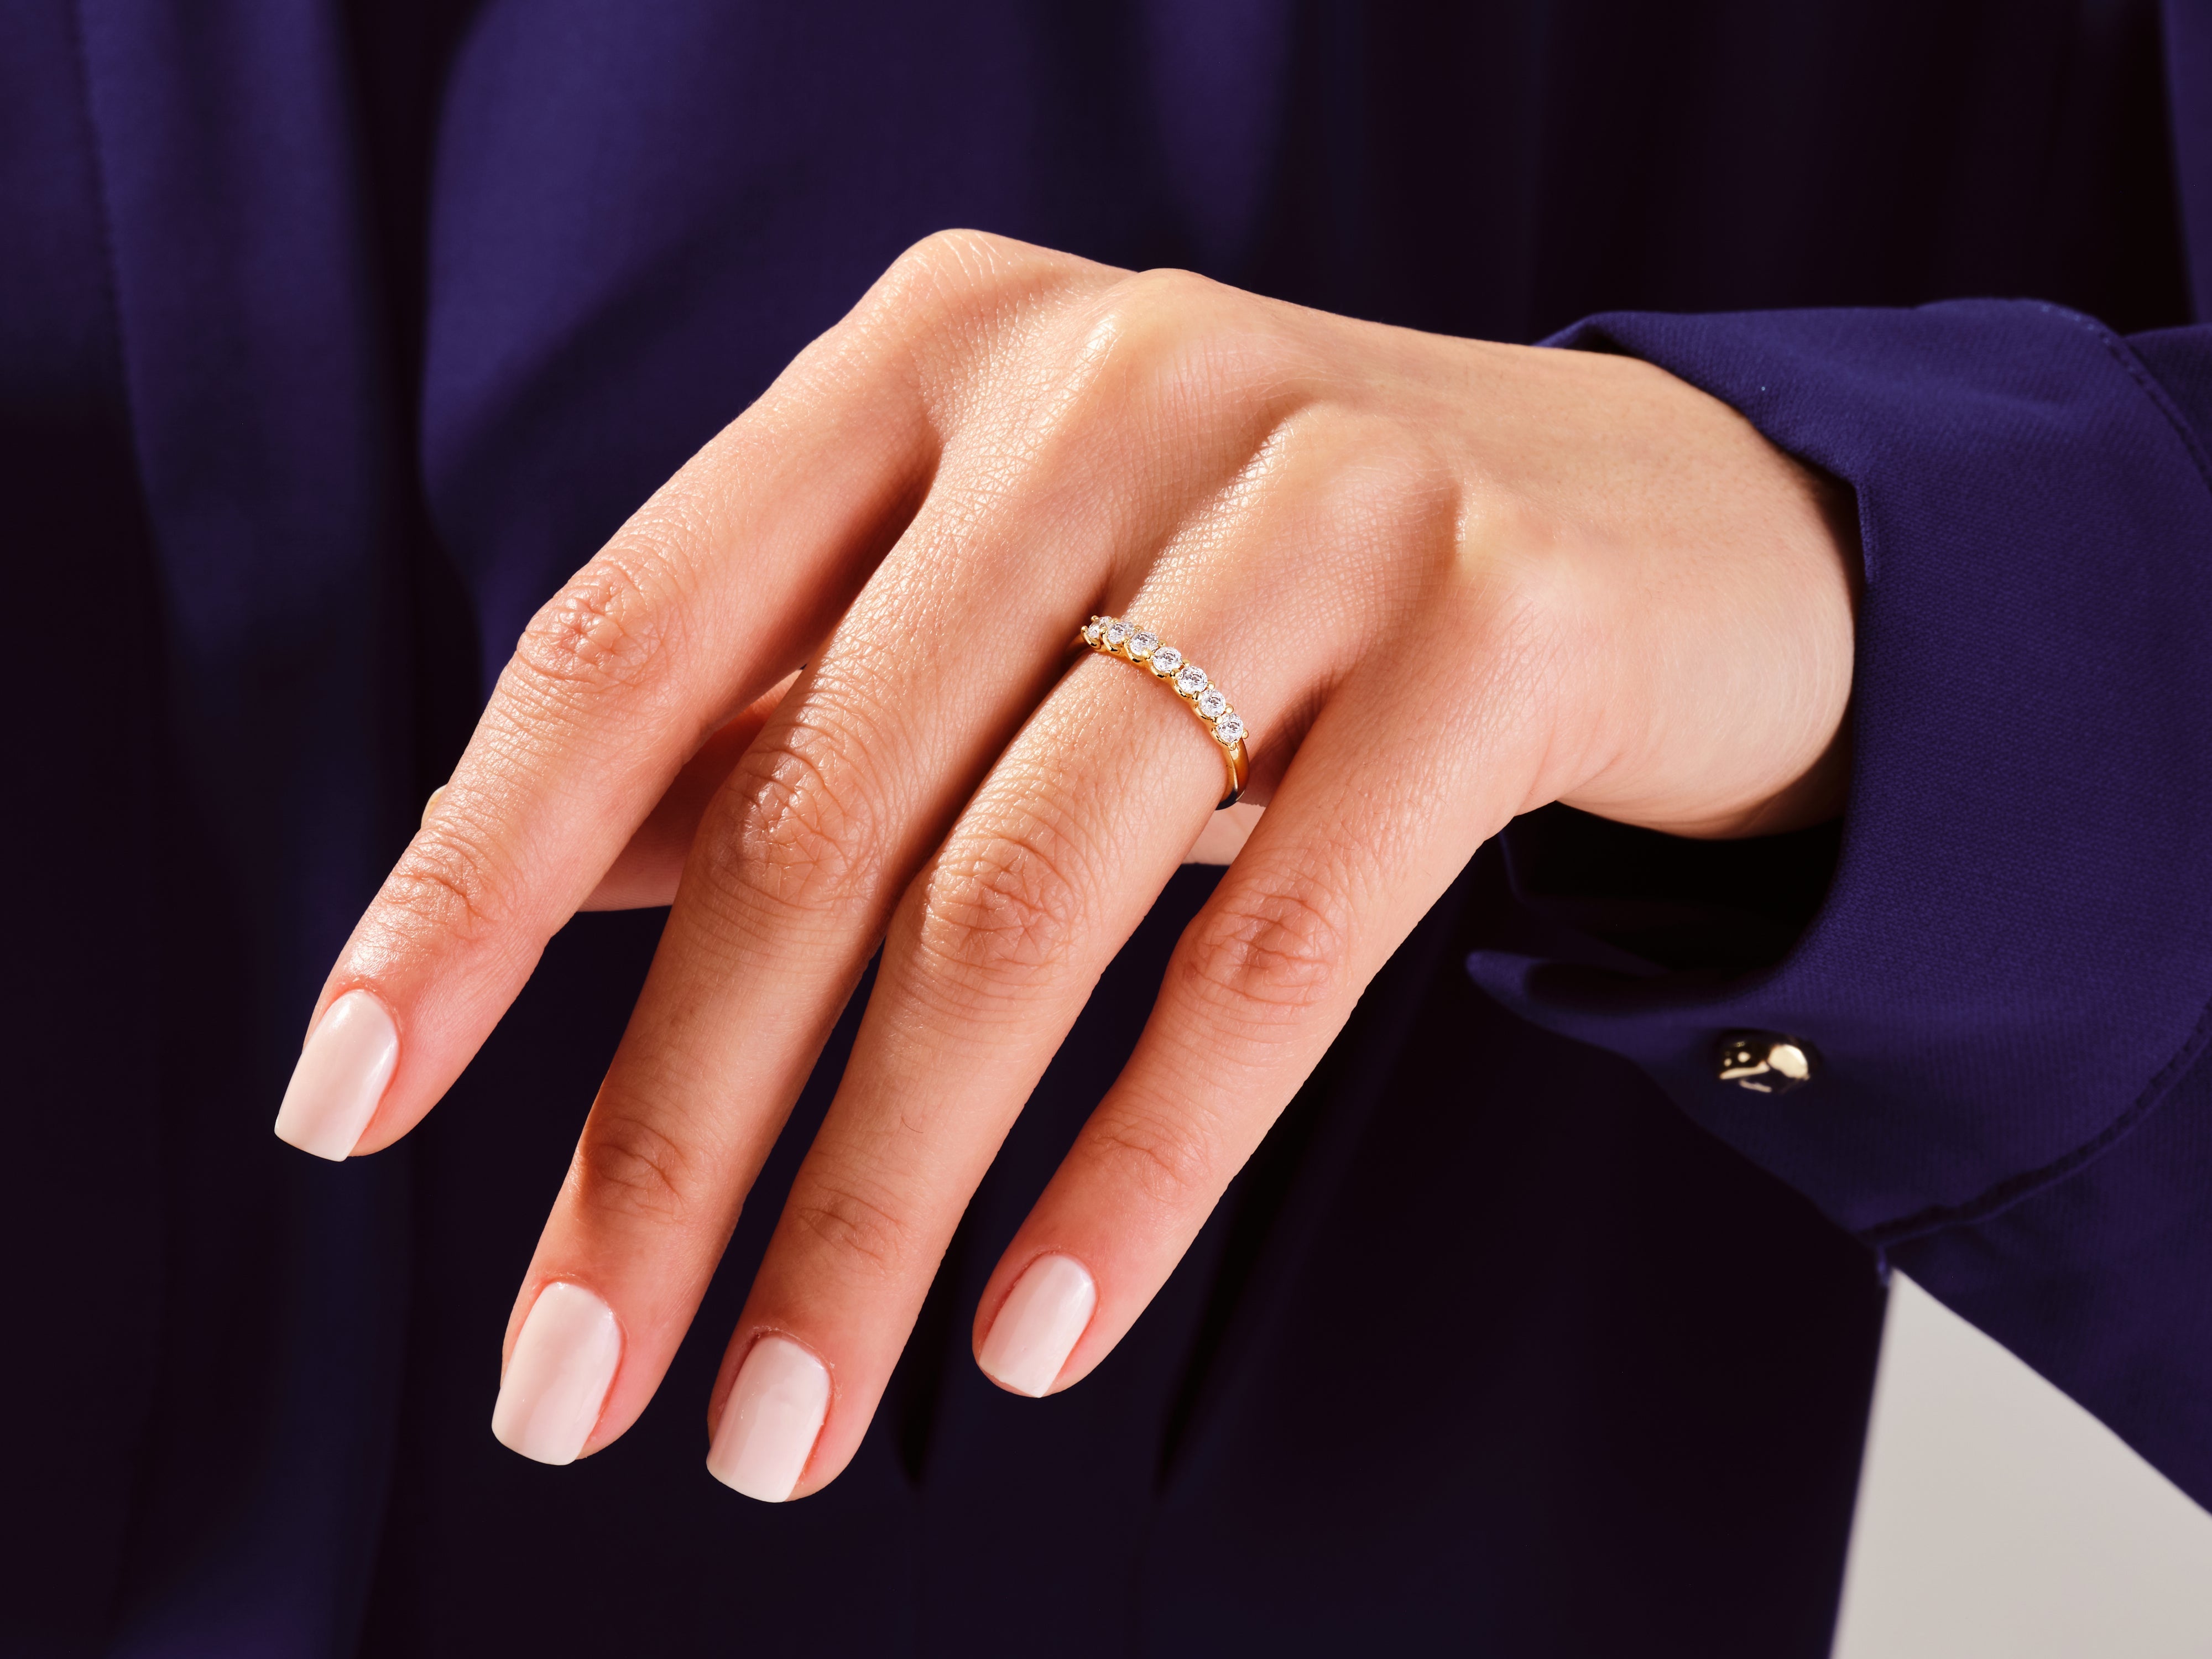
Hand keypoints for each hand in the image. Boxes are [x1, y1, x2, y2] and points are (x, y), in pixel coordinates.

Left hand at [273, 231, 1855, 1497]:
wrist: (1662, 519)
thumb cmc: (1277, 583)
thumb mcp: (1010, 604)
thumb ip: (791, 718)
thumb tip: (538, 897)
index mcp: (932, 360)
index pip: (629, 639)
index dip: (466, 882)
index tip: (346, 1104)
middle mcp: (1101, 390)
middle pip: (814, 815)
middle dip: (670, 1133)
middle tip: (572, 1382)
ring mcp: (1315, 496)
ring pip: (1024, 903)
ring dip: (874, 1198)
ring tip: (776, 1420)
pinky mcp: (1497, 629)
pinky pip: (1276, 947)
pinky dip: (1137, 1161)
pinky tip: (1032, 1332)